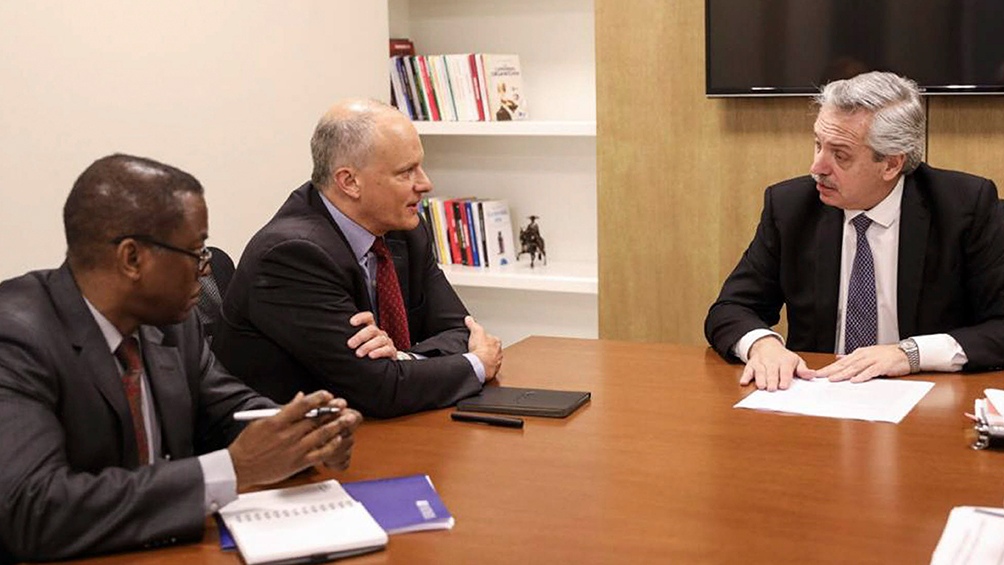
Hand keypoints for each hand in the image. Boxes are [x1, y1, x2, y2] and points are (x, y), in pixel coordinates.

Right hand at [228, 391, 362, 488]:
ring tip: (348, 419)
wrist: (239, 468)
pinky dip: (331, 445)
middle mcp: (287, 435)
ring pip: (321, 435)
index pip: (302, 405)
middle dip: (332, 410)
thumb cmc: (248, 444)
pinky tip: (338, 439)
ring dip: (337, 425)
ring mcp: (294, 450)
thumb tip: (300, 397)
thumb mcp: (262, 421)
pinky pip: (320, 453)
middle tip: (342, 405)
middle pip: (315, 419)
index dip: (318, 398)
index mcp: (276, 422)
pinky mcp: (298, 463)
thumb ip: (284, 410)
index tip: (327, 395)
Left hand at [347, 311, 396, 359]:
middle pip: (371, 329)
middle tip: (350, 345)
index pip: (368, 317)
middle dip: (360, 336)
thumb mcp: (359, 343)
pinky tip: (371, 356)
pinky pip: (387, 349)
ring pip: (379, 339)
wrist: (383, 362)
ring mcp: (386, 342)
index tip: (351, 322)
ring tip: (358, 353)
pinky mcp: (391, 351)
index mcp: (371, 328)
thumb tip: (332, 338)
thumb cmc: (367, 351)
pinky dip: (379, 352)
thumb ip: (351, 339)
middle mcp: (379, 333)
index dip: (361, 318)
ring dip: (368, 346)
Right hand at [466, 316, 501, 380]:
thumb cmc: (480, 349)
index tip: (479, 341)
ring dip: (486, 360)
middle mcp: (499, 353)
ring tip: (478, 359)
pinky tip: (479, 367)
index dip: (485, 339)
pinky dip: (485, 368)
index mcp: (497, 342)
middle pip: (493, 350)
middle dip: (487, 350)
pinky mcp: (492, 372)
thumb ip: (473, 324)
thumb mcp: (475, 331)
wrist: (480, 365)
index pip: (492, 339)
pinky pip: (489, 369)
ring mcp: (496, 363)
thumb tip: (469, 319)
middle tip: (477, 351)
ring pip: (492, 360)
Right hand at [740, 336, 814, 390]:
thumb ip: (803, 370)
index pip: (785, 370)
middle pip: (771, 371)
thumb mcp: (796, 361)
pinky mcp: (751, 365)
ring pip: (759, 371)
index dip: (784, 378)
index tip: (784, 386)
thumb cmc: (783, 358)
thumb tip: (812, 375)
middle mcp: (772, 361)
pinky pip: (747, 370)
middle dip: (771, 380)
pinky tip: (744, 382)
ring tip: (762, 387)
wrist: (767, 345)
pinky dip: (745, 376)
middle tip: (772, 389)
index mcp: (785, 361)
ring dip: (760, 379)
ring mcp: (760, 363)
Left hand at [814, 344, 910, 382]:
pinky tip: (854, 381)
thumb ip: (852, 357)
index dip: (829, 368)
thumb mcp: (867, 354)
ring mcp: (873, 360)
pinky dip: (862, 376)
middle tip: (819, 376)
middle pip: (845, 364)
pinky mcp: (882, 366)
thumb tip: (838, 358)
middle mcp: (864, 356)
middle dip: (831, 370)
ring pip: (855, 367)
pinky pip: (870, 372)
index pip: (841, 362)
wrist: (906, 353)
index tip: (818, 373)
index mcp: (859, 354)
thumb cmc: (887, 355)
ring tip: (833, 379)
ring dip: (843, 374)